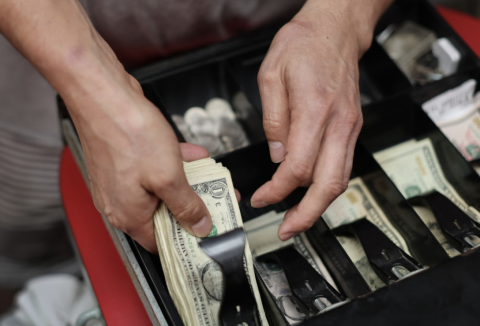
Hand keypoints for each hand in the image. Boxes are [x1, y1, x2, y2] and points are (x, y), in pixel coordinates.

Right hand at [62, 46, 213, 252]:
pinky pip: (155, 170)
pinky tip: (193, 155)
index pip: (161, 242)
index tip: (207, 233)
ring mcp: (122, 180)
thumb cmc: (127, 133)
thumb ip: (185, 205)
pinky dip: (174, 164)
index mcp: (128, 214)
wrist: (104, 95)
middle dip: (192, 207)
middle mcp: (121, 201)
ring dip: (187, 182)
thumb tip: (199, 226)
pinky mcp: (126, 161)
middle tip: (214, 203)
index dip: (186, 239)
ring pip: (162, 189)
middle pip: (164, 215)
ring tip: (210, 178)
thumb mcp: (167, 176)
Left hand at [250, 0, 391, 239]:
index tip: (261, 197)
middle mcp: (338, 123)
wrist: (336, 30)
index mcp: (315, 110)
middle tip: (287, 230)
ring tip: (298, 220)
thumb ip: (273, 119)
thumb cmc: (304, 44)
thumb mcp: (271, 74)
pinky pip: (343, 165)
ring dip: (320, 206)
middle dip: (307, 214)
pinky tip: (311, 193)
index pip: (297, 167)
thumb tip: (276, 155)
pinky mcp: (352, 127)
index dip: (277, 190)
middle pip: (328, 184)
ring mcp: (350, 127)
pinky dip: (327, 186)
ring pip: (341, 179)